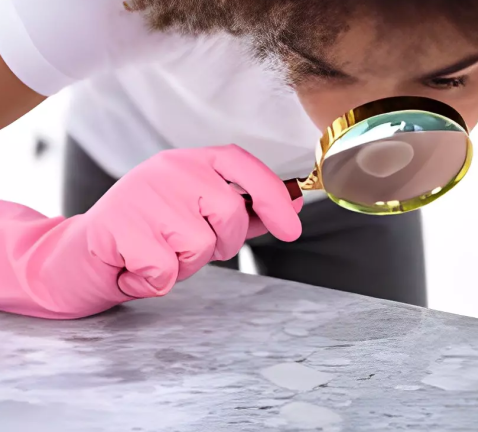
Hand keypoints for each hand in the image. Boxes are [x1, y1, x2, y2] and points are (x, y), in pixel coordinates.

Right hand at [19, 145, 300, 317]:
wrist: (77, 258)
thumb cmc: (146, 237)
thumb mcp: (196, 218)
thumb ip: (244, 212)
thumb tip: (292, 205)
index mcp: (188, 162)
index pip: (241, 164)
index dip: (272, 195)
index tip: (291, 229)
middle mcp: (165, 170)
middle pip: (228, 213)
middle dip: (221, 244)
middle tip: (185, 246)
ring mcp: (140, 195)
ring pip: (199, 246)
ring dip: (183, 266)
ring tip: (155, 254)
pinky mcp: (119, 228)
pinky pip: (166, 271)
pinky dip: (153, 283)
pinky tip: (134, 270)